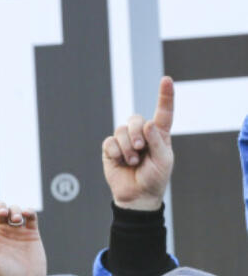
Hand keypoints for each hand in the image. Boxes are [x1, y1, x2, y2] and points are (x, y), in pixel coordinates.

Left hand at [0, 185, 46, 275]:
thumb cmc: (4, 274)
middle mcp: (3, 231)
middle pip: (0, 209)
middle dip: (1, 206)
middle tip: (4, 214)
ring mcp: (18, 231)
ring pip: (15, 210)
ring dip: (15, 210)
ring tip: (17, 219)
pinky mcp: (32, 232)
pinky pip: (30, 215)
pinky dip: (28, 211)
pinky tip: (26, 215)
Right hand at [103, 76, 173, 210]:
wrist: (137, 196)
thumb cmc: (155, 178)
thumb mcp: (163, 160)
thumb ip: (157, 141)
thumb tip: (147, 124)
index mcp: (159, 134)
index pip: (163, 112)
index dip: (165, 96)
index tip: (166, 79)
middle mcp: (141, 134)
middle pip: (135, 119)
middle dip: (136, 133)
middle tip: (140, 149)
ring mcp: (125, 141)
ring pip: (121, 130)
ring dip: (127, 147)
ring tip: (132, 161)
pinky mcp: (111, 149)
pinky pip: (109, 142)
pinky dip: (115, 152)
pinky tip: (121, 161)